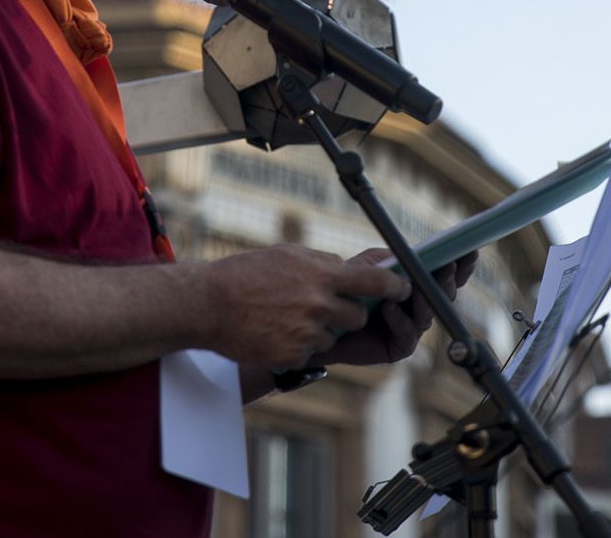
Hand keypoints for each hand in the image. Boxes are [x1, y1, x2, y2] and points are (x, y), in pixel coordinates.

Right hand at [196, 245, 410, 370]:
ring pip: (333, 335)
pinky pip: (310, 352)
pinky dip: (298, 344)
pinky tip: (275, 331)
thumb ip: (323, 263)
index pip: (376, 282)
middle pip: (358, 316)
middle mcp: (320, 304)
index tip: (402, 287)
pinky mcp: (294, 355)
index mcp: (322, 275)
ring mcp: (307, 332)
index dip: (395, 286)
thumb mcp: (288, 255)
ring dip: (320, 329)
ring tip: (287, 316)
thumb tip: (347, 268)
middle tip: (326, 306)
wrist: (207, 304)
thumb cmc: (245, 274)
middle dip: (348, 313)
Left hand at [313, 249, 478, 367]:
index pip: (447, 274)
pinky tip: (388, 307)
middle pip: (444, 294)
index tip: (469, 251)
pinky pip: (407, 333)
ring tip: (415, 286)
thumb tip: (416, 256)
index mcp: (418, 283)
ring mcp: (413, 326)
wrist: (326, 319)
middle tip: (448, 265)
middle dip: (446, 279)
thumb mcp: (371, 265)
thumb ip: (394, 260)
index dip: (461, 264)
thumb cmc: (349, 288)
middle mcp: (420, 306)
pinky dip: (398, 319)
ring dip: (423, 299)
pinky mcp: (400, 346)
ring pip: (427, 314)